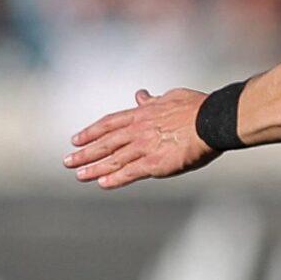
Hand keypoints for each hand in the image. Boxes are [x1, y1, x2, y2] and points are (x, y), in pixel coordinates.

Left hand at [64, 89, 216, 188]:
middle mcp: (137, 131)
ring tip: (79, 175)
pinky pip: (130, 172)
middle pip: (105, 143)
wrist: (212, 120)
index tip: (76, 139)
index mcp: (141, 114)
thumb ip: (153, 100)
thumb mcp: (171, 97)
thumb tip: (141, 95)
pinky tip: (102, 184)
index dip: (91, 132)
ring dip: (94, 168)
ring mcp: (144, 147)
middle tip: (67, 161)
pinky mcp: (155, 163)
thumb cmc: (197, 108)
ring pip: (113, 159)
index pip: (109, 123)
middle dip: (84, 153)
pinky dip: (115, 179)